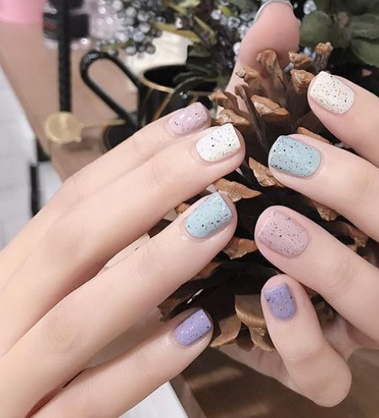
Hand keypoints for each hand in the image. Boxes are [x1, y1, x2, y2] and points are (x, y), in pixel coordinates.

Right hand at [0, 108, 244, 416]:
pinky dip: (143, 364)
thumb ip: (93, 256)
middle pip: (75, 240)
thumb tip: (172, 197)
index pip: (72, 199)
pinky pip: (89, 404)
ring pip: (79, 319)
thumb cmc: (20, 354)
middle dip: (153, 187)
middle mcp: (4, 317)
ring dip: (154, 265)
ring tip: (220, 221)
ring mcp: (12, 381)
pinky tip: (200, 327)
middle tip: (224, 150)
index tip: (197, 122)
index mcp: (12, 275)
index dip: (136, 155)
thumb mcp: (42, 296)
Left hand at [223, 1, 378, 406]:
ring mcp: (358, 323)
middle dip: (361, 191)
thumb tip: (277, 11)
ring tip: (271, 225)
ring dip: (335, 265)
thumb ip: (267, 76)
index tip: (321, 91)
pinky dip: (303, 338)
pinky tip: (264, 291)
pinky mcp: (320, 368)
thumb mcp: (248, 135)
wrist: (203, 274)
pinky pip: (333, 376)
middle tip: (289, 157)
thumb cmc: (244, 194)